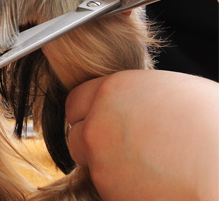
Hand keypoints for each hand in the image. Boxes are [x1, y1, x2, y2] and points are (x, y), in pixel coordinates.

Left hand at [66, 70, 218, 200]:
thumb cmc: (212, 126)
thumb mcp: (169, 90)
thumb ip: (133, 96)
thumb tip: (126, 104)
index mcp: (112, 91)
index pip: (76, 102)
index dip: (90, 113)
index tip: (103, 121)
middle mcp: (97, 123)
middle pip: (76, 135)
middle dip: (93, 141)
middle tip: (125, 147)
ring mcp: (99, 160)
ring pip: (90, 163)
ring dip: (107, 165)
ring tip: (147, 164)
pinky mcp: (107, 190)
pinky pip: (106, 187)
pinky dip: (121, 187)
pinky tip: (151, 181)